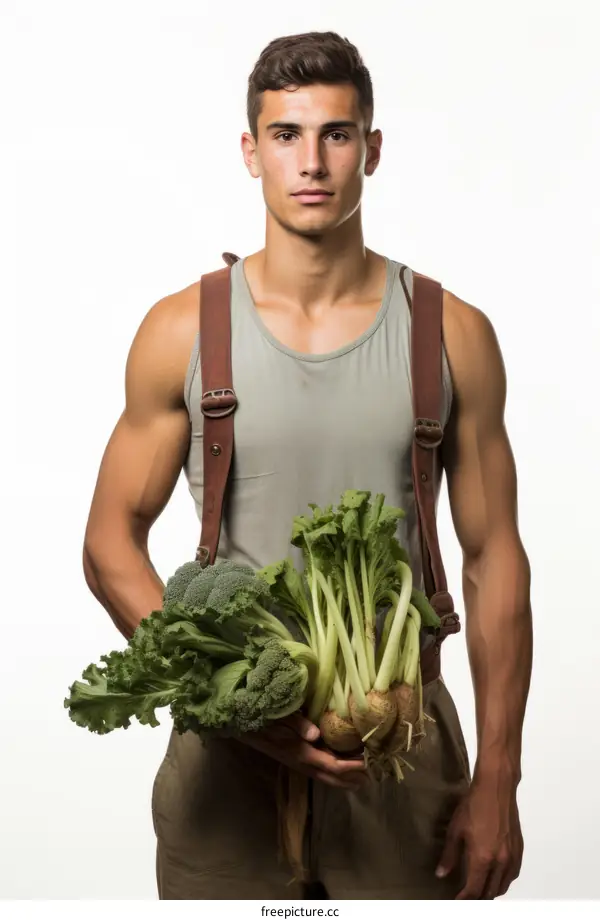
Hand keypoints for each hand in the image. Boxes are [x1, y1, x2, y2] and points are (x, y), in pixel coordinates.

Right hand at [239, 712, 368, 790]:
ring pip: (325, 776)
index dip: (352, 767)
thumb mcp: (279, 716)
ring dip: (344, 779)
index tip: (370, 763)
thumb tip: (315, 734)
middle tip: (373, 778)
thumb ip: (297, 724)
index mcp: (301, 753)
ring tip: (363, 779)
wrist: (242, 727)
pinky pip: (319, 769)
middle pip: (331, 778)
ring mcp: (298, 762)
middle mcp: (302, 762)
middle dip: (352, 779)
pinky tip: (340, 767)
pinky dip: (333, 771)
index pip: (333, 765)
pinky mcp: (295, 758)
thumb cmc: (263, 719)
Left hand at [436, 778, 523, 897]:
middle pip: (490, 892)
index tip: (457, 900)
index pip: (474, 890)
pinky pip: (513, 874)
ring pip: (504, 885)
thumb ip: (450, 855)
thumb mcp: (455, 829)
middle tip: (467, 896)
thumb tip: (442, 874)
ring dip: (492, 891)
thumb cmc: (473, 806)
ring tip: (480, 889)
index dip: (464, 898)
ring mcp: (512, 856)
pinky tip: (497, 876)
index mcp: (482, 859)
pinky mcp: (519, 849)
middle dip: (478, 897)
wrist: (496, 788)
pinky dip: (504, 881)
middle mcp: (500, 862)